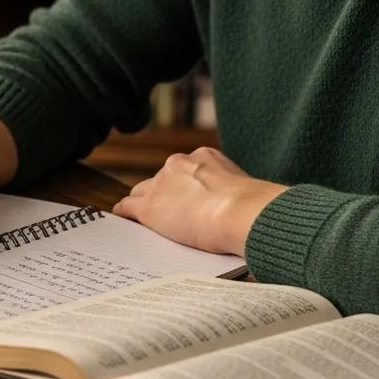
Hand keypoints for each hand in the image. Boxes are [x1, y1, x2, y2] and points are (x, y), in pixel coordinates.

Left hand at [111, 147, 286, 255]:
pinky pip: (128, 207)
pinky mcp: (149, 206)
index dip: (185, 188)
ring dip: (145, 204)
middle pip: (161, 180)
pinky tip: (124, 221)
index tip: (188, 199)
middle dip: (164, 194)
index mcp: (204, 157)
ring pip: (143, 192)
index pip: (185, 172)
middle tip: (169, 213)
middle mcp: (178, 164)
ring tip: (142, 219)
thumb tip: (241, 206)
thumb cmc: (254, 207)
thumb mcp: (244, 190)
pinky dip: (125, 214)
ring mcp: (161, 184)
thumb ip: (232, 192)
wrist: (241, 212)